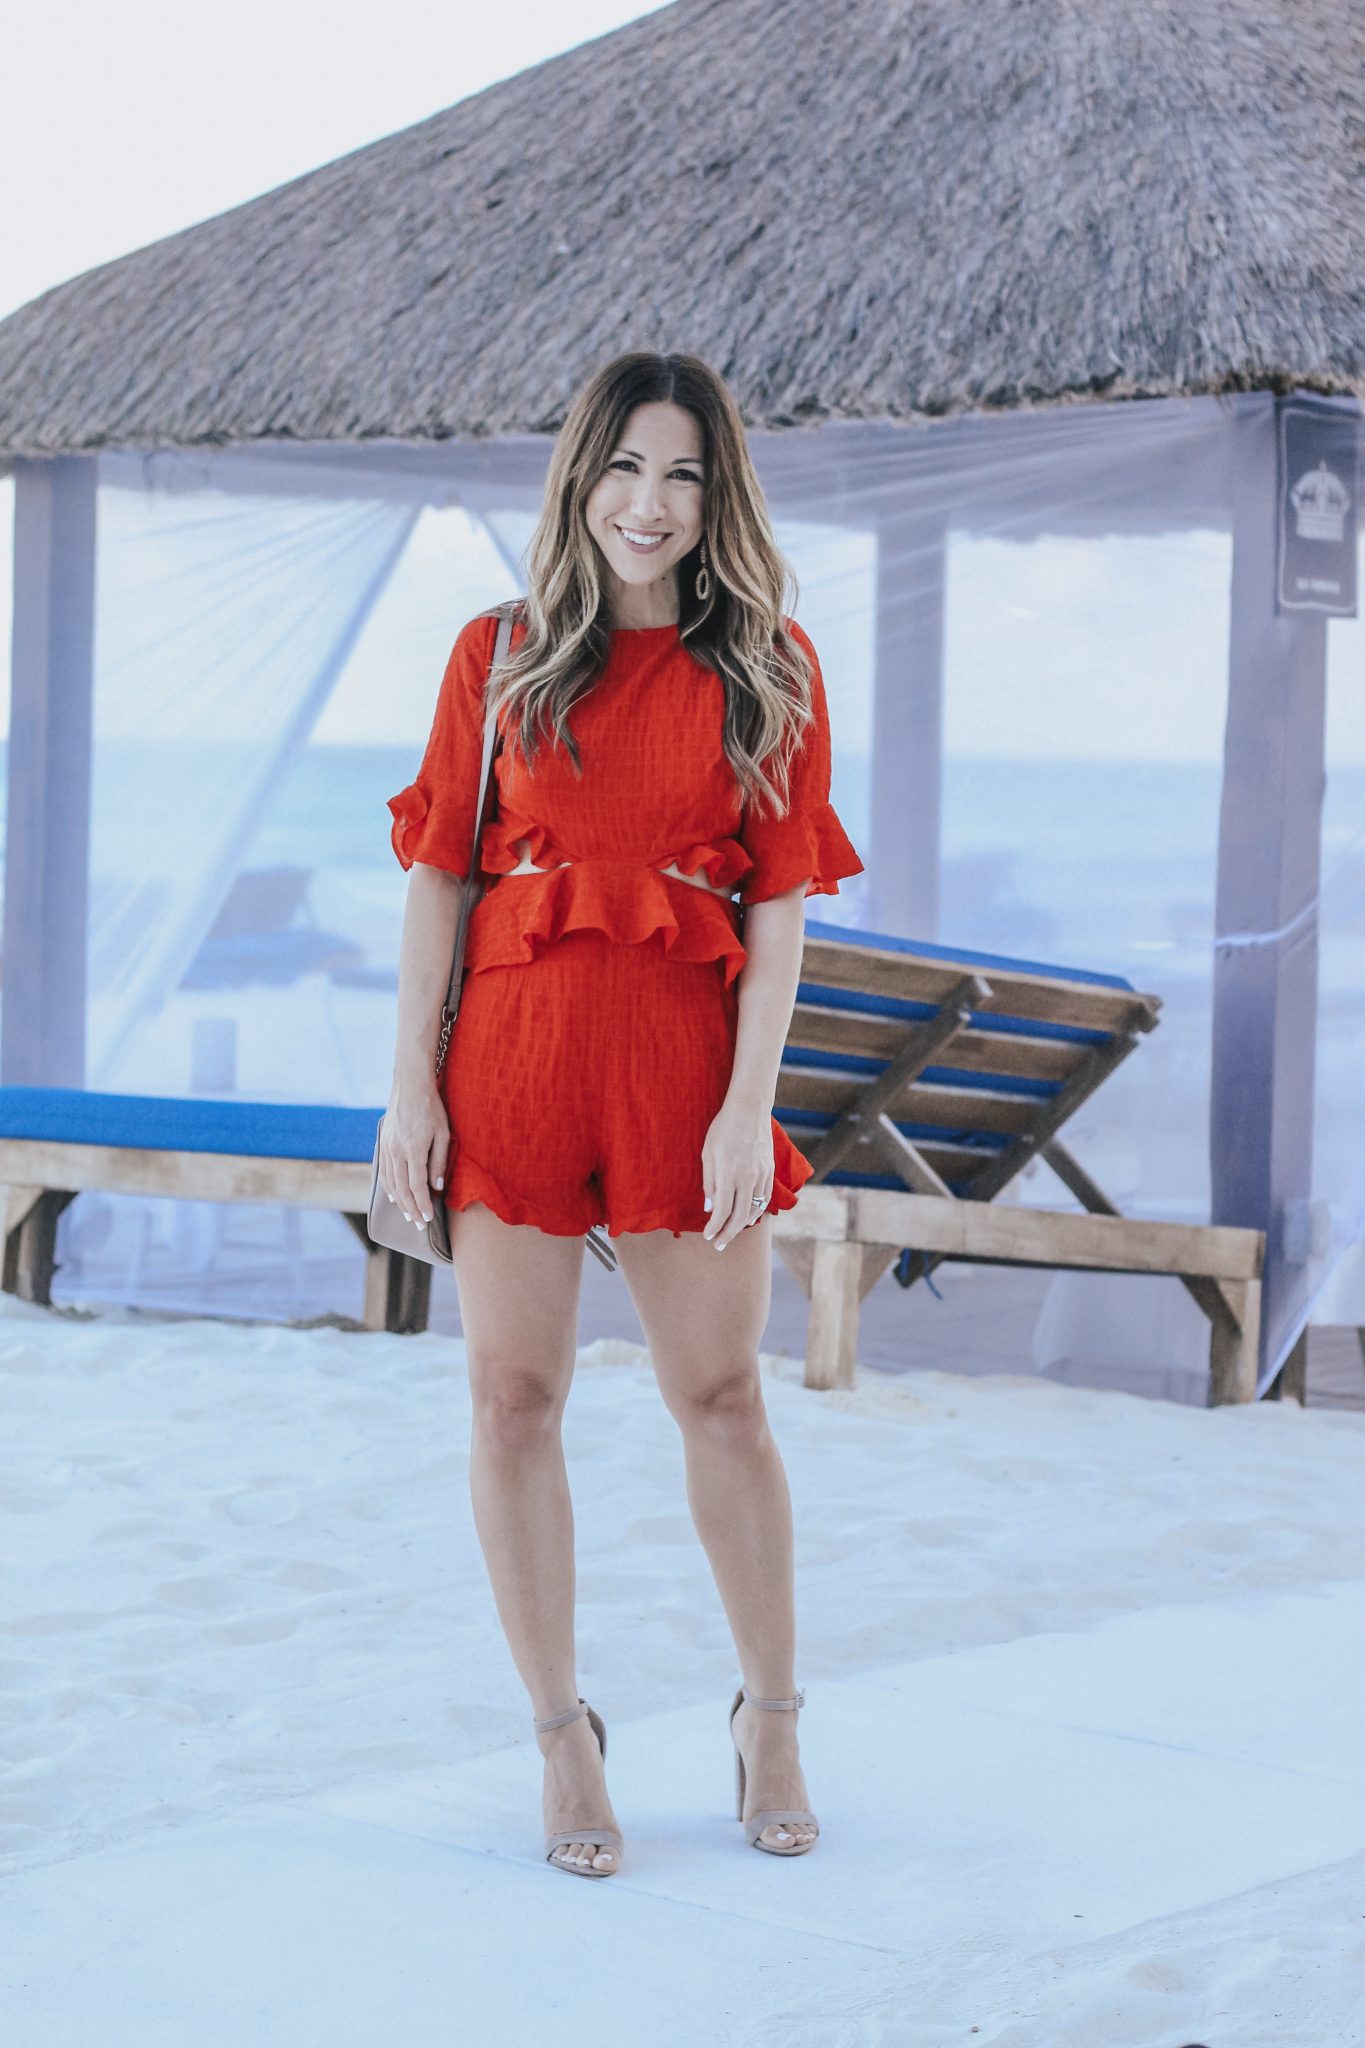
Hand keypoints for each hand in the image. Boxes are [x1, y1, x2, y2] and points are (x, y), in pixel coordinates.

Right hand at [380, 1080, 449, 1229]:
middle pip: (402, 1189)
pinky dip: (389, 1188)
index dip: (423, 1205)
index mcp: (413, 1149)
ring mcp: (387, 1148)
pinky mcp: (383, 1143)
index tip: (428, 1219)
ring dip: (400, 1203)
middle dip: (411, 1210)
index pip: (417, 1186)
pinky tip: (394, 1197)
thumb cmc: (432, 1107)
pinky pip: (384, 1172)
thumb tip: (437, 1186)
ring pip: (391, 1183)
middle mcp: (396, 1151)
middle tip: (419, 1225)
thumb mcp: (443, 1133)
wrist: (409, 1085)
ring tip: (408, 1216)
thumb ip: (439, 1161)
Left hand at [701, 1098, 774, 1250]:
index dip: (714, 1227)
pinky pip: (765, 1198)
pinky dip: (757, 1210)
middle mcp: (747, 1177)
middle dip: (727, 1233)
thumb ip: (709, 1182)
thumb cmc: (723, 1129)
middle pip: (739, 1216)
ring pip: (754, 1209)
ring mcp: (761, 1175)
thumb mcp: (708, 1153)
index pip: (722, 1210)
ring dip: (741, 1224)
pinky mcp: (769, 1171)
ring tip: (730, 1233)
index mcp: (729, 1173)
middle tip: (718, 1245)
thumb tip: (709, 1207)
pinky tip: (748, 1216)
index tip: (708, 1236)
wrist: (749, 1109)